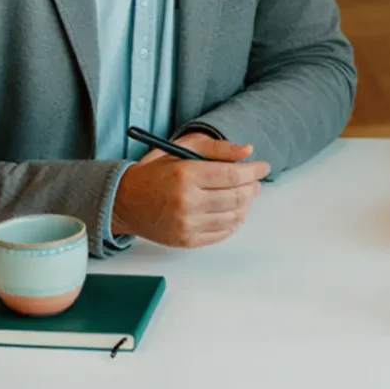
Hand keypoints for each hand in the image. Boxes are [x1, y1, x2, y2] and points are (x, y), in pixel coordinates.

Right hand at [111, 133, 270, 247]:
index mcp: (186, 175)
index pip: (233, 174)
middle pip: (237, 197)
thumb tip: (248, 151)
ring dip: (245, 205)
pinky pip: (221, 233)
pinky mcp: (185, 241)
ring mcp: (186, 224)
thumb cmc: (157, 172)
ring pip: (233, 217)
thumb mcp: (184, 148)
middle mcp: (186, 202)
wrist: (126, 201)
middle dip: (252, 187)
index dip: (254, 171)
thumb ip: (218, 149)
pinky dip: (233, 222)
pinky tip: (232, 212)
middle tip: (255, 181)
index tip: (263, 167)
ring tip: (244, 195)